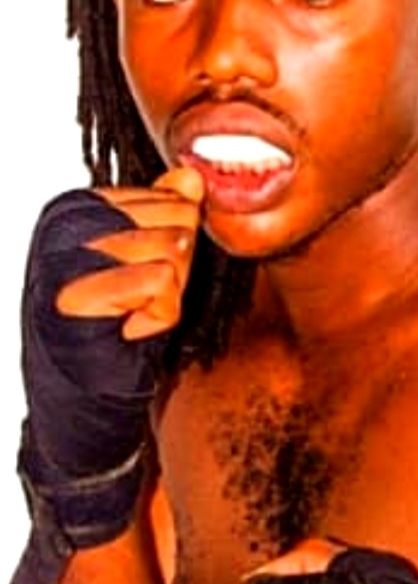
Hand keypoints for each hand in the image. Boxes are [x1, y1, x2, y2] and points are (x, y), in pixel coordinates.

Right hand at [12, 167, 203, 583]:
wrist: (83, 409)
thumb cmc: (117, 334)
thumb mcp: (147, 265)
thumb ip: (166, 215)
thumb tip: (191, 174)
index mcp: (74, 206)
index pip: (172, 197)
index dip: (175, 247)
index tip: (138, 283)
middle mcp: (60, 224)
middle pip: (176, 220)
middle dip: (177, 271)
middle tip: (136, 306)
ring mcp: (61, 257)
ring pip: (173, 249)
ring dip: (169, 298)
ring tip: (128, 320)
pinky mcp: (72, 296)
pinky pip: (161, 283)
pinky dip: (159, 319)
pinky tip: (126, 336)